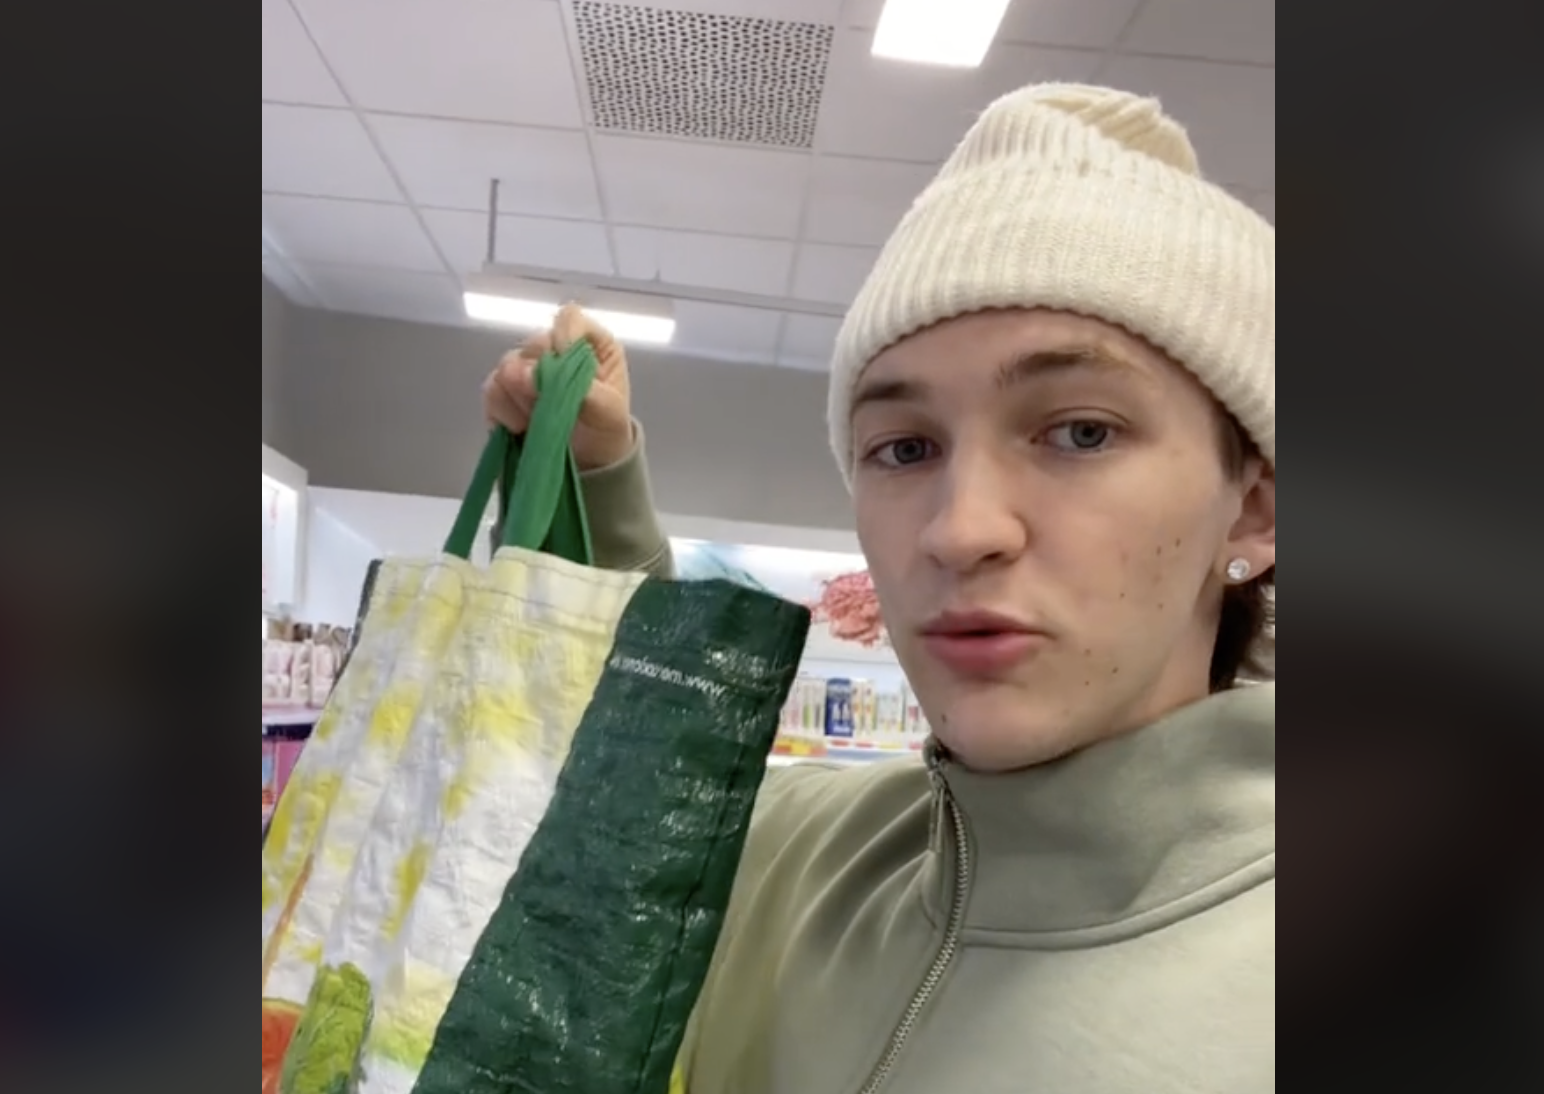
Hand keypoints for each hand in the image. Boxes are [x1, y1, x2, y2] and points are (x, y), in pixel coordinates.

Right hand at [482, 303, 634, 471]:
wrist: (591, 463)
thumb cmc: (606, 429)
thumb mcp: (609, 411)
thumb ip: (577, 387)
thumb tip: (526, 373)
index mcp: (590, 342)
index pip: (569, 319)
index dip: (563, 340)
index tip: (564, 371)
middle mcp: (555, 347)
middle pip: (533, 343)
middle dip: (540, 380)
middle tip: (551, 408)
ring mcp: (525, 366)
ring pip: (506, 366)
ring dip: (522, 399)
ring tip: (538, 421)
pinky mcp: (503, 391)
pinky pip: (491, 390)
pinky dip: (503, 412)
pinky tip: (521, 428)